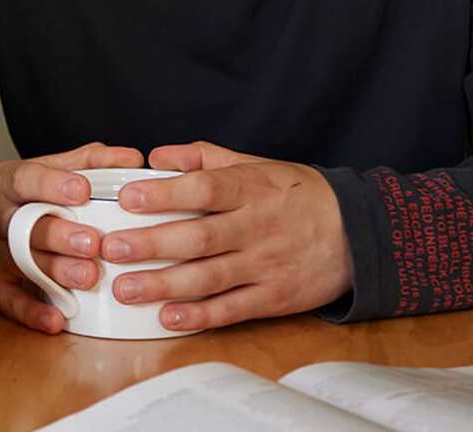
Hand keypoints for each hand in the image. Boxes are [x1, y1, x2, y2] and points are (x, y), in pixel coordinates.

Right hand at [0, 142, 147, 333]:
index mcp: (5, 183)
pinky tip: (57, 319)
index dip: (53, 184)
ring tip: (87, 277)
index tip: (83, 190)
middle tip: (93, 243)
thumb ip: (82, 163)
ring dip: (54, 272)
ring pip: (20, 263)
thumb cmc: (6, 196)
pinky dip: (32, 312)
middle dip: (60, 235)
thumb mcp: (34, 170)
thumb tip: (131, 158)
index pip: (26, 179)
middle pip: (25, 225)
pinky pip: (8, 301)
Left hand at [100, 141, 351, 331]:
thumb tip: (156, 155)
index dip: (165, 194)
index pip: (204, 188)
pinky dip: (200, 316)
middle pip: (199, 237)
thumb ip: (204, 157)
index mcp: (250, 189)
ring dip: (164, 286)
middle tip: (112, 248)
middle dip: (152, 244)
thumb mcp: (256, 164)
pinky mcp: (275, 297)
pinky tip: (168, 318)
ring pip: (209, 278)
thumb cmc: (297, 194)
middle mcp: (256, 227)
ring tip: (125, 289)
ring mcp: (266, 265)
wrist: (359, 232)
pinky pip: (233, 309)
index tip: (128, 198)